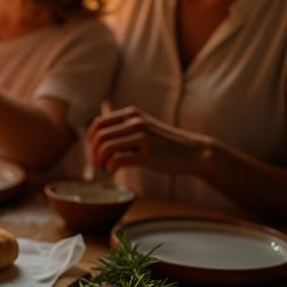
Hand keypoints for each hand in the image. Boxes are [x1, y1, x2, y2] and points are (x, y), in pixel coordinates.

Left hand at [89, 107, 208, 174]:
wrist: (195, 153)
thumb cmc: (165, 144)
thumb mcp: (144, 127)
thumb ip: (124, 128)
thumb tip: (96, 137)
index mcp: (132, 114)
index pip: (98, 124)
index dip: (91, 140)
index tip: (94, 151)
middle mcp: (136, 122)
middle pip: (99, 137)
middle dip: (93, 153)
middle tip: (98, 164)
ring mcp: (143, 138)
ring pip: (105, 148)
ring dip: (100, 161)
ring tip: (106, 168)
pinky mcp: (148, 155)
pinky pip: (117, 160)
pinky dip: (111, 168)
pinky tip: (115, 171)